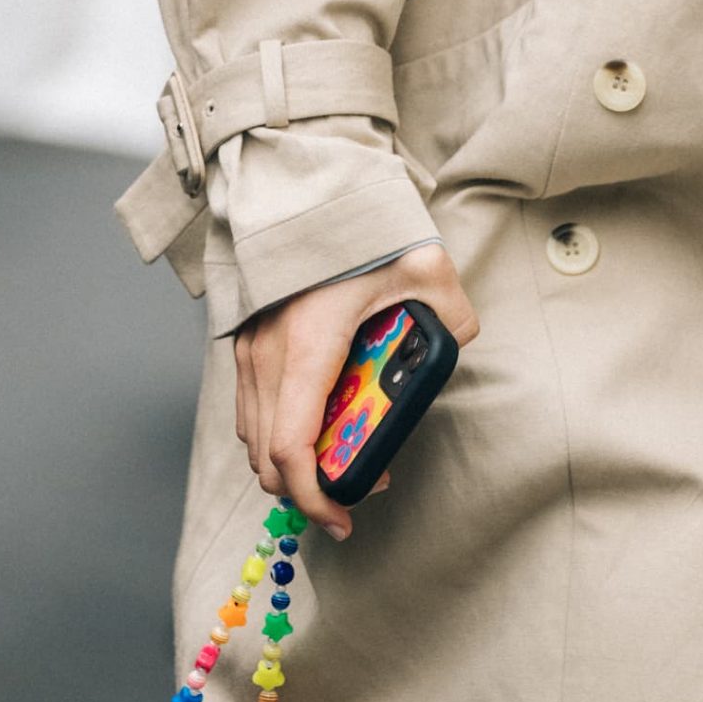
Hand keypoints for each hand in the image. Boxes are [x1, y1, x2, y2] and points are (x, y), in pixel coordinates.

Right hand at [234, 242, 478, 538]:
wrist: (309, 183)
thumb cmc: (363, 225)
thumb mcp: (425, 267)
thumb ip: (449, 312)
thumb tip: (456, 343)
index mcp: (308, 344)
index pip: (291, 449)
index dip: (314, 498)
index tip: (344, 518)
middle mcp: (268, 352)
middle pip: (266, 457)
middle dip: (309, 486)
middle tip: (359, 482)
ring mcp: (250, 345)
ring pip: (253, 436)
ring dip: (291, 461)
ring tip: (340, 451)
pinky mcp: (246, 338)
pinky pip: (251, 408)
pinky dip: (277, 430)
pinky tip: (316, 417)